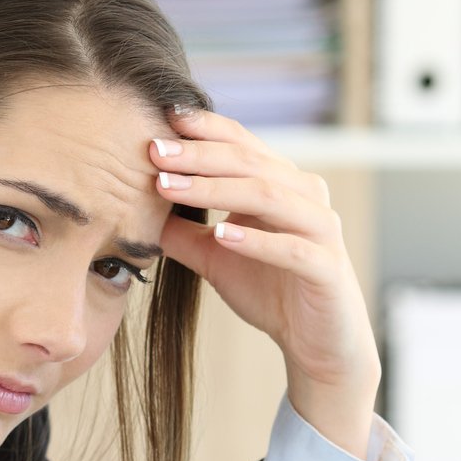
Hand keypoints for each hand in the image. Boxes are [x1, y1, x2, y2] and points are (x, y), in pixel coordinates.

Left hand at [152, 105, 382, 457]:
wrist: (317, 342)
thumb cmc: (270, 289)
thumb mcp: (215, 257)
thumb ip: (183, 232)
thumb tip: (134, 208)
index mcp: (282, 183)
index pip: (241, 143)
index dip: (204, 129)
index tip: (162, 117)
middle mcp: (305, 196)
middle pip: (250, 162)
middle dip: (198, 156)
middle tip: (154, 152)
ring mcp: (320, 229)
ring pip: (268, 196)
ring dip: (216, 189)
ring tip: (171, 187)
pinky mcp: (327, 267)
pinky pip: (291, 248)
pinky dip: (256, 239)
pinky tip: (222, 234)